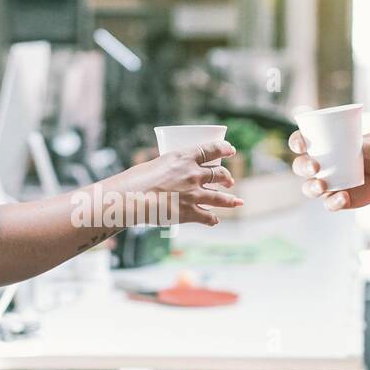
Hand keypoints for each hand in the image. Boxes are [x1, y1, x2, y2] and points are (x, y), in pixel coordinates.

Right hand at [122, 140, 243, 226]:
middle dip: (227, 177)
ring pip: (219, 198)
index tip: (231, 149)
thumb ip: (170, 169)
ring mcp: (193, 194)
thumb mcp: (156, 164)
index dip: (224, 148)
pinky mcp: (189, 212)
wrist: (132, 198)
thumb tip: (172, 177)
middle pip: (218, 174)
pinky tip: (215, 220)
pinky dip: (212, 219)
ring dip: (230, 200)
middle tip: (230, 181)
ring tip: (237, 201)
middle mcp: (193, 175)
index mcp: (184, 158)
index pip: (211, 149)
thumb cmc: (136, 180)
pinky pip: (207, 217)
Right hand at [290, 131, 369, 210]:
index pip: (301, 142)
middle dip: (303, 167)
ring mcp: (325, 184)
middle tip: (315, 166)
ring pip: (309, 188)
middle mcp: (318, 166)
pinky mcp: (335, 199)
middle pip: (300, 166)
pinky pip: (329, 203)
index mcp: (320, 146)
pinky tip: (344, 197)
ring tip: (322, 185)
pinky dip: (334, 202)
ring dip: (312, 187)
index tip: (302, 145)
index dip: (296, 143)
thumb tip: (367, 149)